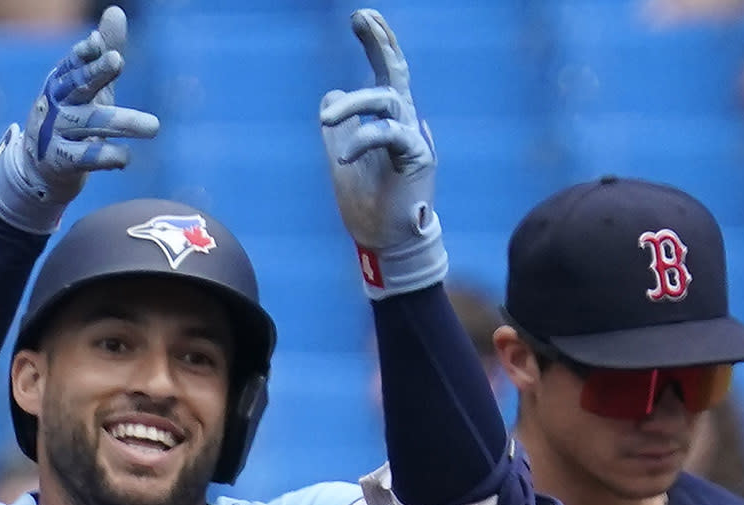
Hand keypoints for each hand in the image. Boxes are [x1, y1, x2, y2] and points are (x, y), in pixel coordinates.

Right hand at [0, 5, 159, 233]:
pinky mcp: (61, 162)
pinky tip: (126, 157)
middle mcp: (56, 105)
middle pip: (78, 86)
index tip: (98, 44)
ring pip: (91, 123)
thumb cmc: (71, 119)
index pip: (71, 65)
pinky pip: (86, 158)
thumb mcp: (87, 87)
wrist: (41, 168)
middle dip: (96, 73)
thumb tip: (116, 11)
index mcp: (60, 84)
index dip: (83, 55)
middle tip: (118, 60)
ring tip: (155, 126)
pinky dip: (108, 157)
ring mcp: (56, 134)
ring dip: (123, 122)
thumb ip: (103, 54)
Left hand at [319, 8, 447, 298]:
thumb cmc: (366, 204)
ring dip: (353, 106)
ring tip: (326, 124)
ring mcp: (412, 137)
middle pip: (394, 72)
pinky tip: (343, 158)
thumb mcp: (341, 157)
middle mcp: (403, 121)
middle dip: (379, 42)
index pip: (383, 72)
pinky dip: (362, 141)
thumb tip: (330, 95)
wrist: (384, 243)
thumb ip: (339, 126)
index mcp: (387, 119)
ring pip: (385, 101)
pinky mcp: (416, 157)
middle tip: (361, 17)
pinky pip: (389, 135)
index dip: (376, 43)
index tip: (361, 16)